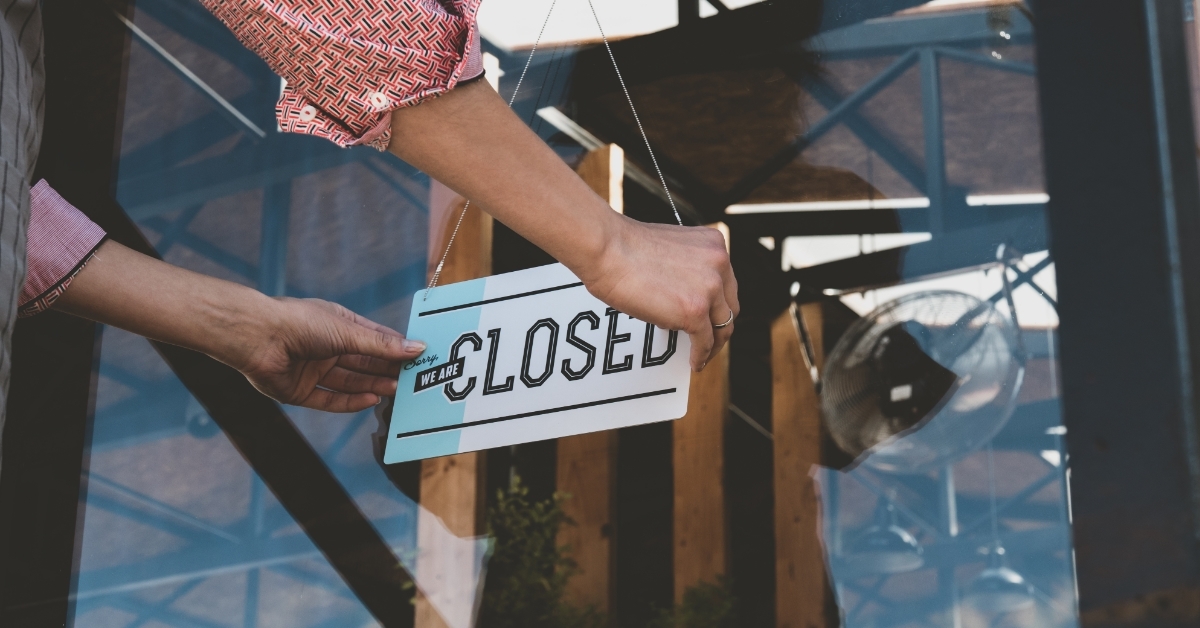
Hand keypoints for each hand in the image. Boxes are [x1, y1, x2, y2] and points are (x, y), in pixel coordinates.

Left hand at [234, 298, 425, 411]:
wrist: (256, 337)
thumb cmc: (300, 322)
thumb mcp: (347, 331)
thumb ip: (381, 345)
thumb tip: (416, 348)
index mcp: (338, 325)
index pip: (374, 339)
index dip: (395, 348)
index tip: (419, 356)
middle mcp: (326, 348)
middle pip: (363, 364)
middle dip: (386, 370)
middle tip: (411, 379)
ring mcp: (313, 370)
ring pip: (349, 382)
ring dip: (373, 386)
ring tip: (396, 390)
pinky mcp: (300, 391)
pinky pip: (329, 400)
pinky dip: (350, 402)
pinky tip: (370, 400)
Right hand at [582, 217, 738, 370]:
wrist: (608, 249)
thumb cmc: (624, 246)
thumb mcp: (670, 250)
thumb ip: (685, 270)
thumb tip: (681, 300)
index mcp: (714, 244)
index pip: (727, 283)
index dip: (719, 305)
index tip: (711, 317)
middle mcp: (719, 264)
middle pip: (730, 307)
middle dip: (720, 327)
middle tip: (710, 341)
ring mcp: (709, 288)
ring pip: (722, 327)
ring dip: (713, 346)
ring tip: (702, 356)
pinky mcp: (694, 311)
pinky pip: (704, 342)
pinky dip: (700, 356)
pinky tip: (693, 362)